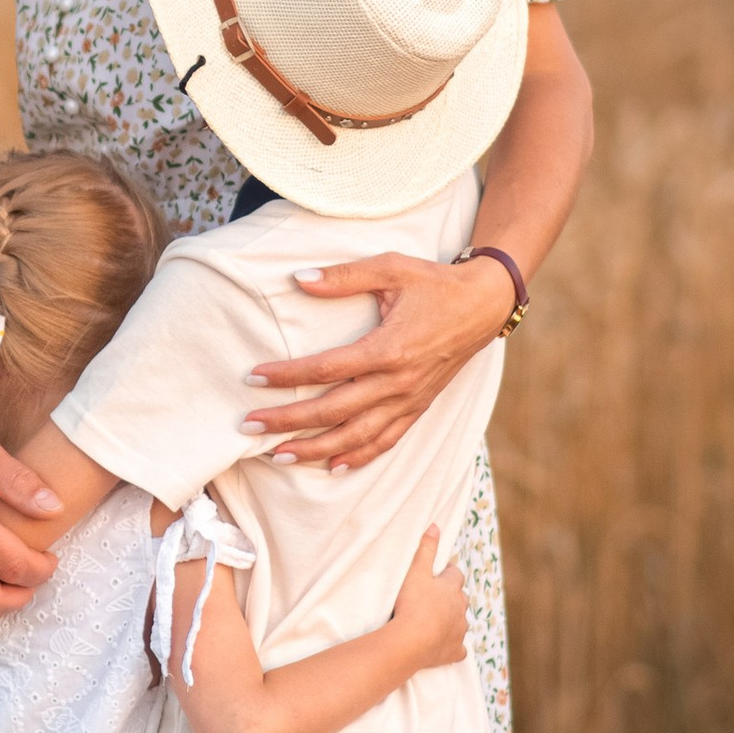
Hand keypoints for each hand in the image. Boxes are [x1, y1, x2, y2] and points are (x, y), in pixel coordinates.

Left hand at [244, 253, 513, 471]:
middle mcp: (397, 383)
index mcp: (388, 349)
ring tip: (279, 456)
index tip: (253, 377)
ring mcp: (409, 400)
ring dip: (316, 449)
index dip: (286, 375)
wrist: (485, 305)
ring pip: (357, 436)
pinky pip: (386, 441)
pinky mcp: (419, 408)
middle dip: (288, 422)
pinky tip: (334, 465)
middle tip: (248, 427)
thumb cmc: (435, 283)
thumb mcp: (391, 267)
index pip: (326, 368)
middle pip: (333, 411)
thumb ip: (344, 276)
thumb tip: (298, 278)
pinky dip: (359, 457)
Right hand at [387, 528, 468, 673]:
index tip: (441, 572)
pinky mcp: (454, 651)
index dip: (449, 572)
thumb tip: (435, 526)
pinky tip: (447, 647)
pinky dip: (454, 647)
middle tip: (437, 596)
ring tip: (439, 620)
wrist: (412, 640)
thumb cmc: (412, 603)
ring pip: (461, 622)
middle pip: (461, 598)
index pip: (456, 575)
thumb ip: (426, 548)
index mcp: (452, 588)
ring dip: (453, 620)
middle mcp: (460, 608)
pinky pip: (459, 649)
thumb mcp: (416, 571)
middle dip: (453, 596)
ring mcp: (459, 631)